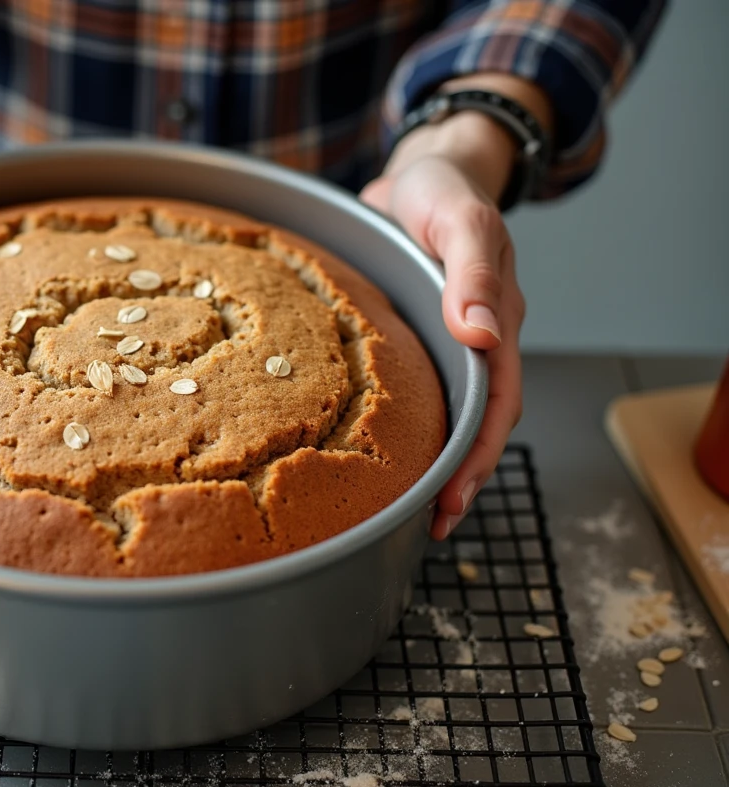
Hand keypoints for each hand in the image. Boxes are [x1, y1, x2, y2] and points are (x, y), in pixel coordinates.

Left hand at [361, 114, 525, 539]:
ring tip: (408, 504)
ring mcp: (446, 341)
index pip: (497, 404)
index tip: (455, 496)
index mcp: (497, 322)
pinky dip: (408, 424)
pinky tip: (381, 448)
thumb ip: (475, 273)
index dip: (479, 455)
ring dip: (436, 458)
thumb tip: (484, 335)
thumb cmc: (443, 191)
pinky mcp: (414, 337)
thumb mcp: (461, 220)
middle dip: (460, 476)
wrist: (422, 172)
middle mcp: (476, 341)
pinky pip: (418, 389)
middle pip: (477, 422)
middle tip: (432, 522)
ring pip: (449, 412)